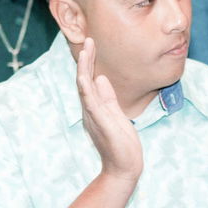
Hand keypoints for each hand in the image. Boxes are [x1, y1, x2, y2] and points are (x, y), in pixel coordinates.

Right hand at [76, 38, 141, 181]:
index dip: (90, 62)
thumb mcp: (117, 115)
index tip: (91, 44)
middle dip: (86, 59)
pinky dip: (88, 89)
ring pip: (85, 87)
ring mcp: (94, 116)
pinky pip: (92, 103)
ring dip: (85, 68)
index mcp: (95, 106)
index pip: (90, 80)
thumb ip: (108, 97)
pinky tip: (88, 77)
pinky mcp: (100, 123)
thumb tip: (102, 78)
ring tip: (86, 50)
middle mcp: (90, 109)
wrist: (123, 168)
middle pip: (84, 79)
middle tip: (88, 39)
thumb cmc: (121, 144)